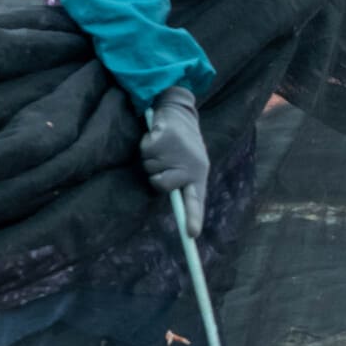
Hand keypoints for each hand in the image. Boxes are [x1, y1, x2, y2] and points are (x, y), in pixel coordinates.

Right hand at [140, 85, 208, 236]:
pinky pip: (146, 150)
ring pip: (150, 168)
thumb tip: (171, 200)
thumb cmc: (181, 144)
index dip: (194, 217)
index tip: (192, 234)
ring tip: (162, 146)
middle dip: (156, 175)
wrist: (179, 111)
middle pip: (160, 186)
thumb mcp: (187, 164)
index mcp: (199, 174)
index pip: (197, 200)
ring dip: (151, 158)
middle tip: (164, 160)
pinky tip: (157, 136)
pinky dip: (146, 143)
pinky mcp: (166, 138)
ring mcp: (179, 152)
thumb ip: (180, 182)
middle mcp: (192, 165)